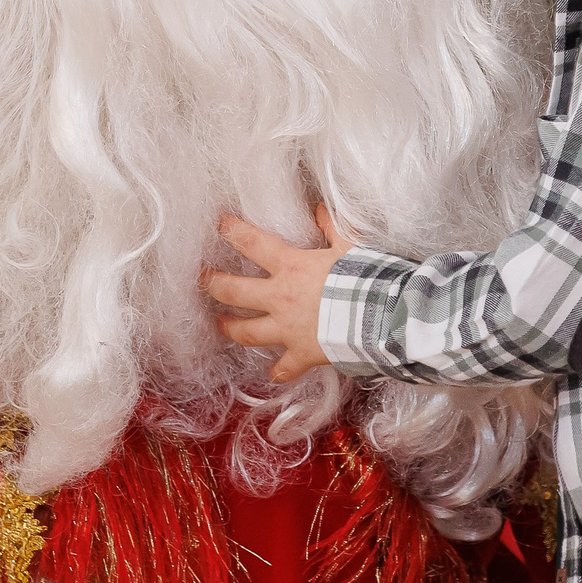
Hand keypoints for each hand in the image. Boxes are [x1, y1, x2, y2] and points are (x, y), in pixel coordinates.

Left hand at [200, 205, 355, 383]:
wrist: (379, 317)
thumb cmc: (365, 278)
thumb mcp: (349, 245)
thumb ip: (332, 227)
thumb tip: (318, 209)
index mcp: (291, 267)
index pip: (252, 243)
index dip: (233, 231)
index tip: (220, 225)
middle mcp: (281, 298)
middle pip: (234, 291)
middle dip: (213, 284)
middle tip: (202, 279)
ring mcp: (287, 329)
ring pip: (247, 332)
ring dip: (230, 328)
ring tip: (219, 323)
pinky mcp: (301, 354)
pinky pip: (284, 368)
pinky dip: (278, 371)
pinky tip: (272, 373)